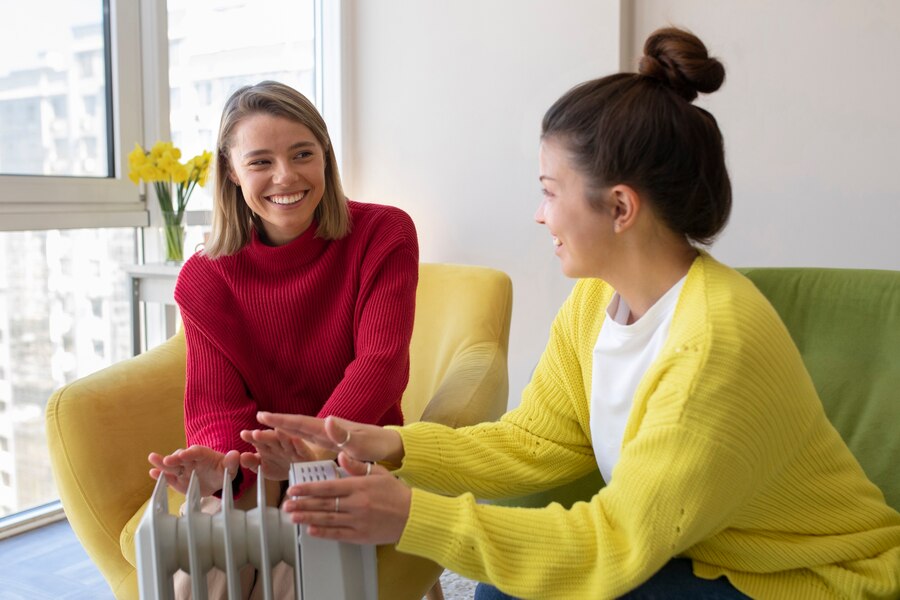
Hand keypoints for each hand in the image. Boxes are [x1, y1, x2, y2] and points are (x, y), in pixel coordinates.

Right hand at [148, 445, 239, 496]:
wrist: (216, 480)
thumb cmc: (223, 470)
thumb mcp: (230, 467)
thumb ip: (231, 462)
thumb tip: (236, 454)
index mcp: (203, 454)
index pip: (196, 452)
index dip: (189, 453)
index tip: (183, 455)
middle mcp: (190, 460)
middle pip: (180, 457)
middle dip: (173, 458)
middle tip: (166, 460)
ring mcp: (182, 470)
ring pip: (171, 466)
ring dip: (161, 463)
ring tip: (152, 458)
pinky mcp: (177, 480)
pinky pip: (168, 477)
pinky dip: (160, 476)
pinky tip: (152, 473)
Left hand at [238, 428, 320, 480]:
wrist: (302, 469)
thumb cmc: (281, 465)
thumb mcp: (264, 467)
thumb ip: (252, 462)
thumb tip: (242, 456)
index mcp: (268, 445)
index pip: (259, 440)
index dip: (252, 437)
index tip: (244, 434)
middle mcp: (280, 444)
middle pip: (271, 438)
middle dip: (264, 436)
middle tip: (256, 433)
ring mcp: (293, 449)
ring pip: (287, 441)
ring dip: (282, 436)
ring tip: (276, 430)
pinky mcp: (305, 455)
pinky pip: (302, 449)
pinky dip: (299, 444)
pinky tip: (296, 439)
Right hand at [256, 412, 404, 465]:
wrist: (388, 445)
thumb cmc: (376, 445)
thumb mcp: (361, 443)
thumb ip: (344, 435)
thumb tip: (327, 421)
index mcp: (329, 429)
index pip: (300, 423)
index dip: (281, 420)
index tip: (263, 416)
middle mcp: (326, 430)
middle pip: (296, 425)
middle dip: (276, 423)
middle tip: (256, 421)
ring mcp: (327, 436)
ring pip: (299, 432)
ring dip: (282, 431)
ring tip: (265, 431)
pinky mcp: (330, 443)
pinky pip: (307, 440)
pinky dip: (294, 438)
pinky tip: (288, 441)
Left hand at [282, 453, 410, 544]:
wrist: (413, 515)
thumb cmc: (396, 493)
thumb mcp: (378, 473)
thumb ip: (357, 466)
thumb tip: (341, 455)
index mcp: (359, 486)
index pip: (328, 487)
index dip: (308, 489)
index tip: (294, 489)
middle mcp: (356, 504)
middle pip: (323, 504)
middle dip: (302, 504)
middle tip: (286, 505)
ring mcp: (358, 521)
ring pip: (327, 519)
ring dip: (308, 518)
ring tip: (293, 517)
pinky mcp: (361, 535)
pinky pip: (338, 534)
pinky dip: (323, 533)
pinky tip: (311, 530)